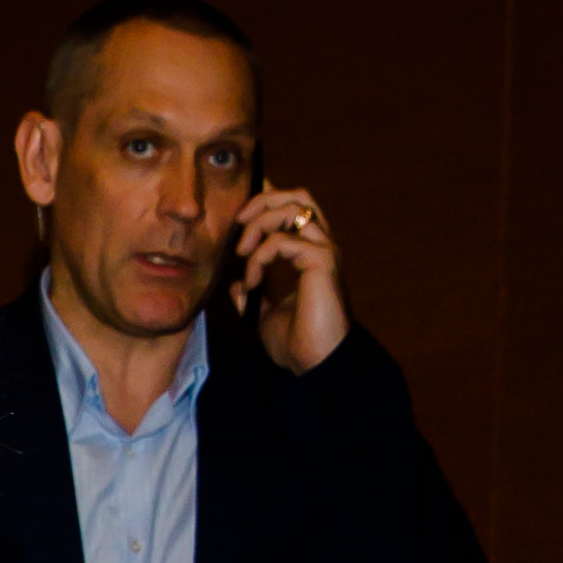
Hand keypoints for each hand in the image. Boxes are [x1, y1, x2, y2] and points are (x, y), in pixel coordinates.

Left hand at [229, 187, 348, 373]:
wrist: (316, 365)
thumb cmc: (298, 345)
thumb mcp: (265, 317)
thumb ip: (255, 296)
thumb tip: (237, 286)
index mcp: (312, 253)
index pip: (294, 208)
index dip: (269, 199)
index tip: (241, 214)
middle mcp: (322, 246)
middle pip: (297, 197)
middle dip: (263, 201)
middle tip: (238, 222)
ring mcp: (324, 251)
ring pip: (292, 210)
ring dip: (259, 225)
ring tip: (241, 253)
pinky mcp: (321, 261)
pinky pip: (282, 242)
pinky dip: (259, 257)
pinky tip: (252, 281)